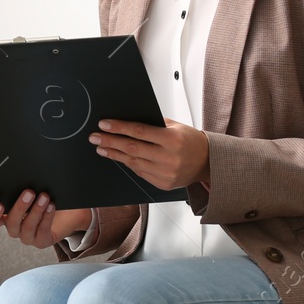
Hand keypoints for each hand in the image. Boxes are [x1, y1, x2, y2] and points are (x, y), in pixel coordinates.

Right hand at [0, 188, 90, 248]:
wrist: (61, 210)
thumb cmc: (38, 195)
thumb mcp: (27, 191)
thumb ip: (18, 188)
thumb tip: (18, 176)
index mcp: (3, 217)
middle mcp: (14, 228)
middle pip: (11, 223)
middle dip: (20, 207)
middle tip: (29, 192)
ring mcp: (27, 237)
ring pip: (27, 227)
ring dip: (36, 210)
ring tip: (44, 196)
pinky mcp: (42, 241)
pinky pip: (42, 231)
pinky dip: (47, 217)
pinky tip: (51, 206)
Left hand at [91, 118, 210, 190]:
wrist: (208, 162)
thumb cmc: (191, 141)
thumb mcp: (175, 126)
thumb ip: (154, 124)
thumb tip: (128, 119)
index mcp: (172, 139)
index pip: (139, 131)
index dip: (119, 128)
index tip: (104, 124)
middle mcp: (168, 157)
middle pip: (132, 148)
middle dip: (110, 141)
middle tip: (95, 137)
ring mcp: (165, 173)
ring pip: (133, 162)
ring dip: (114, 154)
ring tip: (101, 148)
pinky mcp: (163, 184)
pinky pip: (140, 172)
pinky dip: (128, 164)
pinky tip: (118, 157)